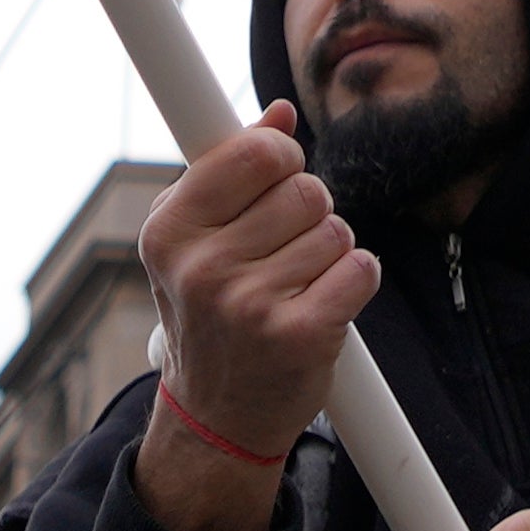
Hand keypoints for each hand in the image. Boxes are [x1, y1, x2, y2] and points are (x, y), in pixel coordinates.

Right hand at [127, 107, 373, 530]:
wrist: (217, 417)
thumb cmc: (209, 311)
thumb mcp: (196, 238)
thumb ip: (233, 169)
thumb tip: (280, 113)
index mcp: (168, 232)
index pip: (256, 151)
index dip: (281, 160)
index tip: (276, 178)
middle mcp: (202, 268)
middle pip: (306, 190)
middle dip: (308, 214)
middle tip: (281, 253)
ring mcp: (249, 305)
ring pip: (337, 230)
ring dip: (329, 253)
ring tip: (295, 287)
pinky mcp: (299, 336)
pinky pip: (361, 269)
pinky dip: (355, 281)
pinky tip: (324, 305)